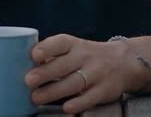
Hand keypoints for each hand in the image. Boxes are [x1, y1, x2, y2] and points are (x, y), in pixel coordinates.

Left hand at [24, 34, 147, 113]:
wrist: (123, 62)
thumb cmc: (87, 55)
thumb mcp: (73, 48)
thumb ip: (53, 55)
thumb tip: (27, 64)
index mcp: (74, 44)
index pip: (60, 43)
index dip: (47, 48)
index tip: (34, 55)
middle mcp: (84, 56)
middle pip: (63, 65)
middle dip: (45, 73)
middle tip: (28, 80)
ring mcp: (95, 73)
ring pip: (73, 83)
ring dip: (54, 91)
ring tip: (36, 97)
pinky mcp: (104, 90)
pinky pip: (90, 97)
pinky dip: (78, 103)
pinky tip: (66, 107)